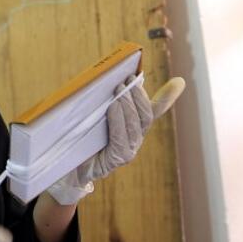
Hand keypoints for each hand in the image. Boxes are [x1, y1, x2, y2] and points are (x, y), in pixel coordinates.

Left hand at [47, 77, 183, 204]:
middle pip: (146, 116)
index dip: (168, 97)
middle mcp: (134, 139)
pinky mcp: (116, 160)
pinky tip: (113, 108)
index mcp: (132, 127)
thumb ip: (105, 99)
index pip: (154, 110)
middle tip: (127, 80)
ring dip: (128, 105)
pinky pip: (121, 138)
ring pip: (136, 125)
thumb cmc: (77, 135)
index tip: (179, 82)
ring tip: (119, 90)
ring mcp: (127, 151)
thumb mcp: (92, 113)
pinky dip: (118, 120)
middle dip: (138, 96)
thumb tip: (110, 78)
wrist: (63, 163)